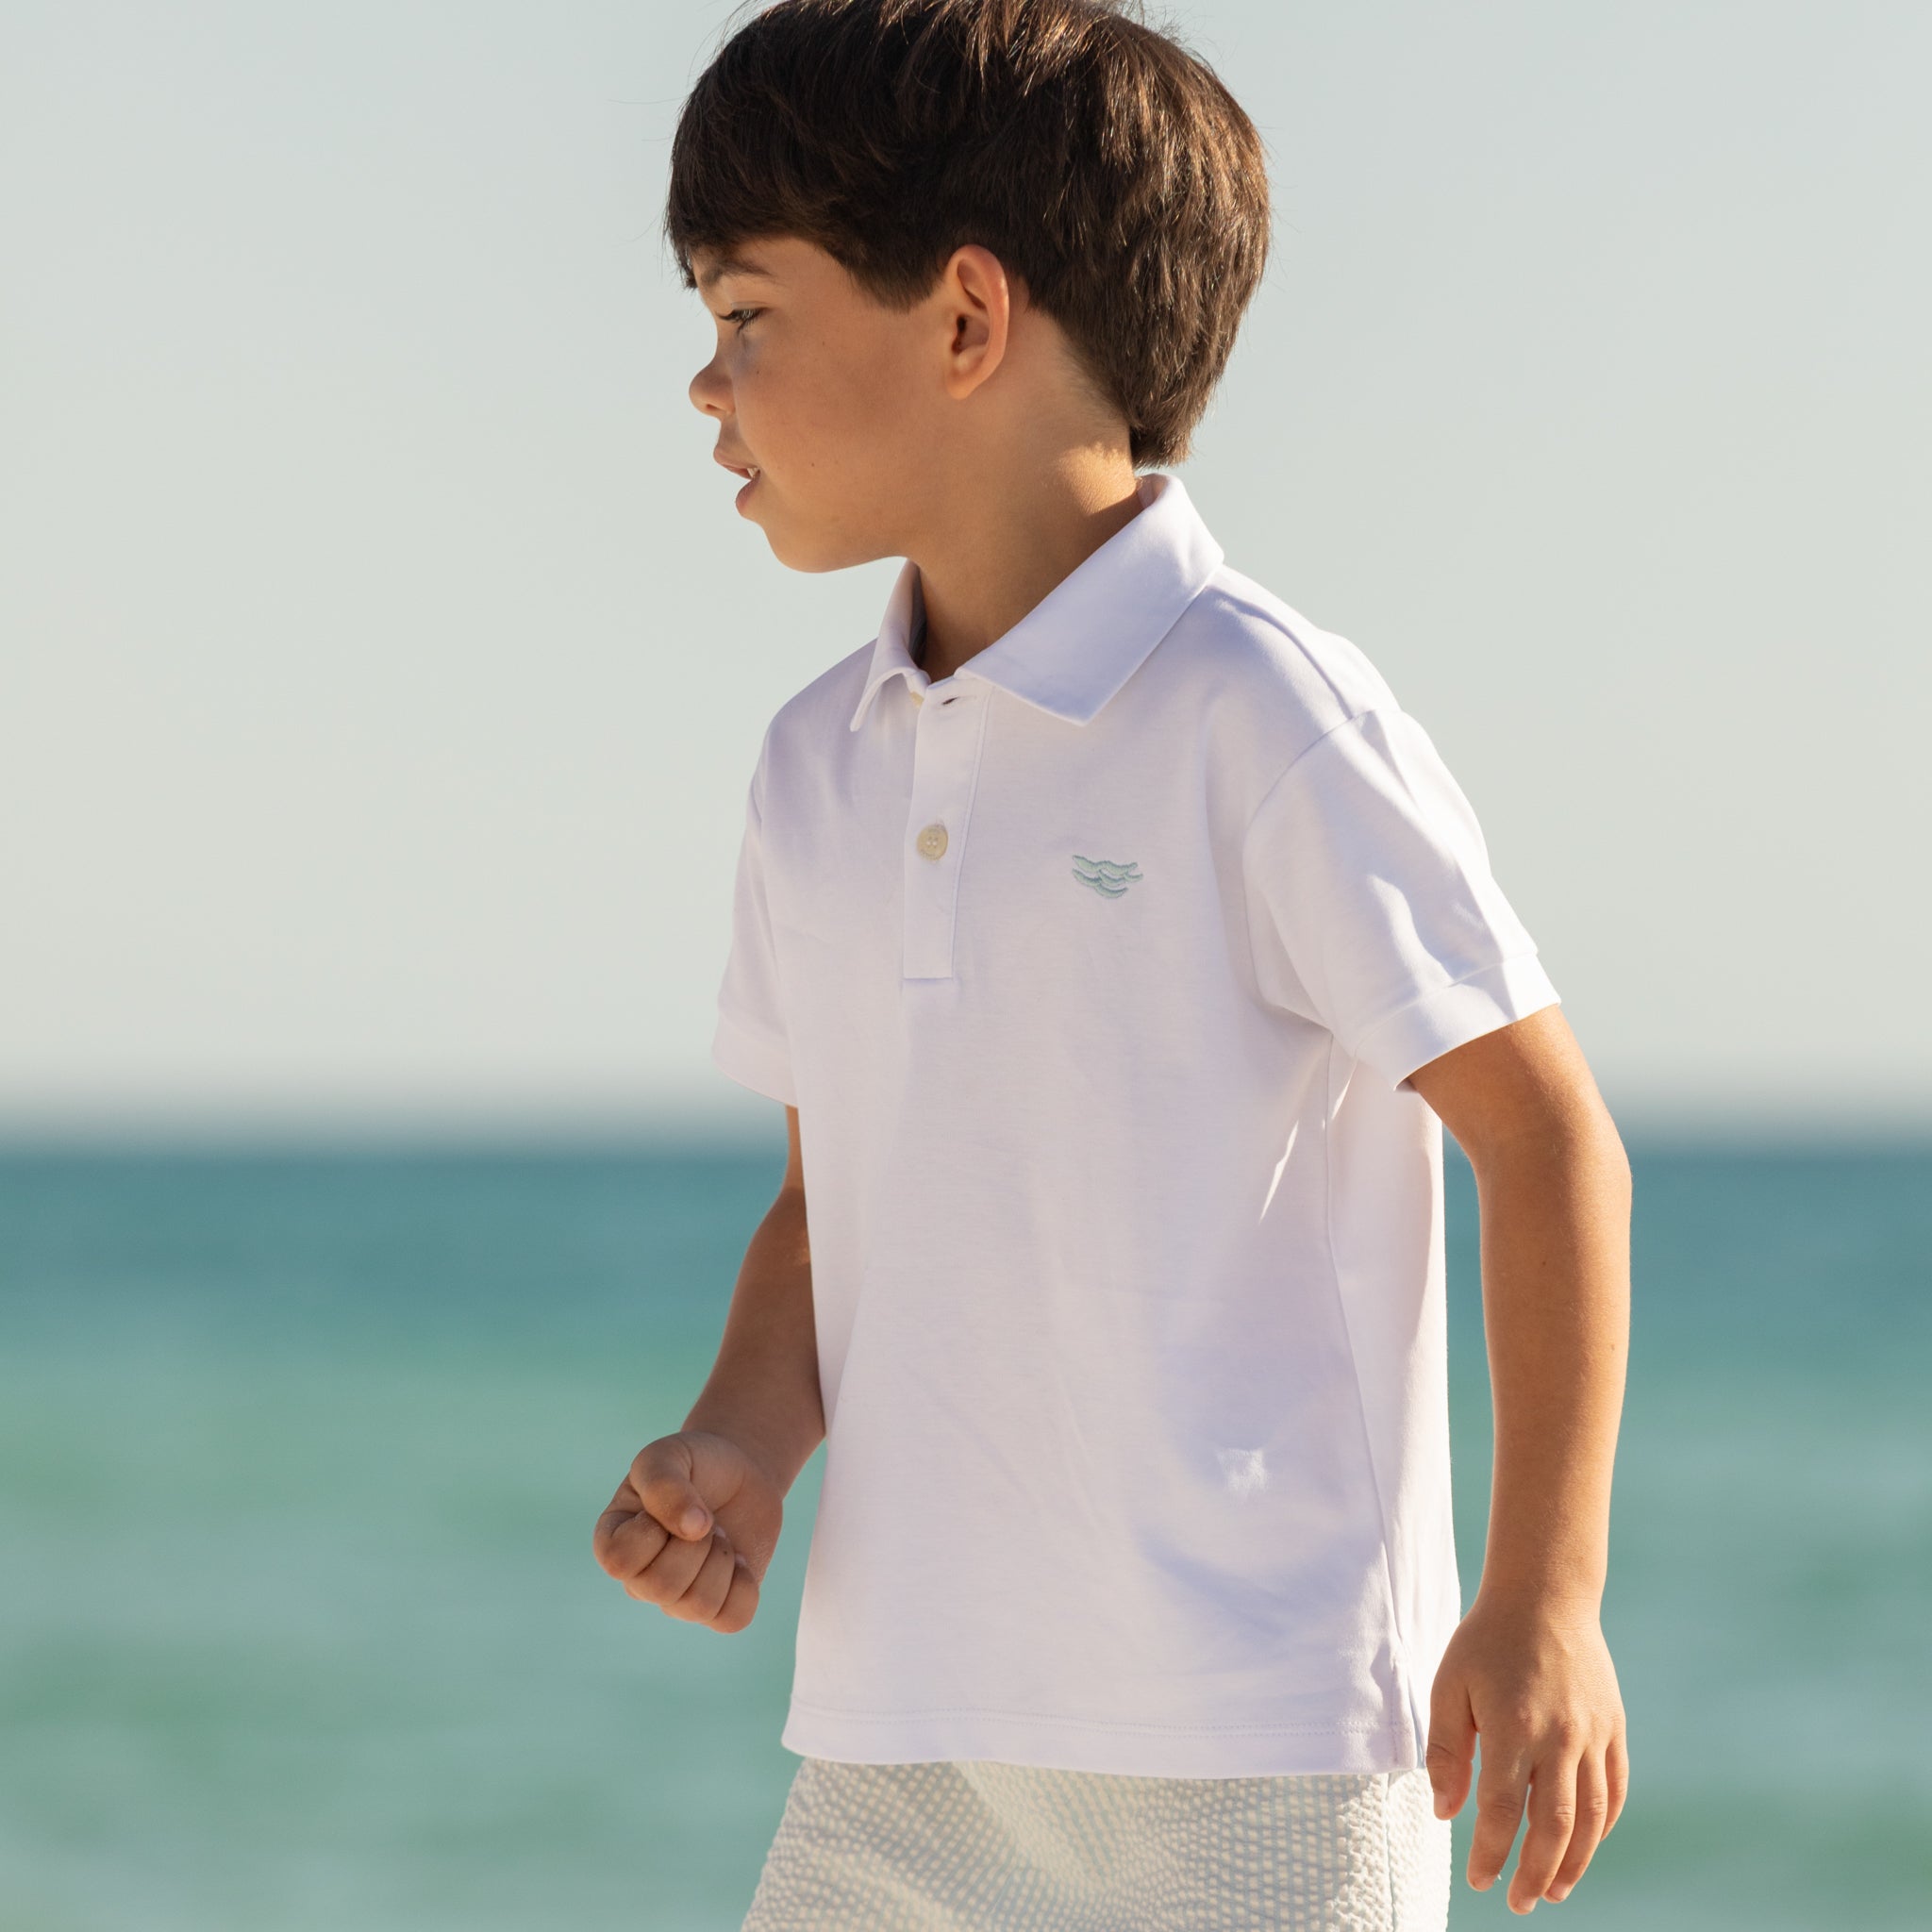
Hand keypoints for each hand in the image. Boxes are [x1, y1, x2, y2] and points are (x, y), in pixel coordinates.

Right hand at [591, 1429, 783, 1633]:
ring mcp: (677, 1598)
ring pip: (698, 1605)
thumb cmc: (695, 1464)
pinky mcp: (717, 1608)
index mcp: (614, 1540)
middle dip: (696, 1543)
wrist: (740, 1471)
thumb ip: (665, 1483)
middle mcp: (640, 1578)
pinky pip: (732, 1619)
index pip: (619, 1561)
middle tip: (705, 1519)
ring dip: (722, 1559)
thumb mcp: (670, 1454)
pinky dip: (745, 1585)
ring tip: (718, 1534)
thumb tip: (692, 1530)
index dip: (652, 1530)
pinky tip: (739, 1560)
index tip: (670, 1501)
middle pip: (661, 1587)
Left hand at [1425, 1592, 1628, 1911]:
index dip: (1491, 1853)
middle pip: (1552, 1825)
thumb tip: (1446, 1813)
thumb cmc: (1486, 1640)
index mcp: (1512, 1727)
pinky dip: (1603, 1825)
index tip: (1480, 1881)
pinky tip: (1586, 1846)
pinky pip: (1614, 1789)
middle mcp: (1559, 1736)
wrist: (1544, 1595)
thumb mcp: (1449, 1686)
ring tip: (1556, 1891)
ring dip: (1574, 1861)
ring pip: (1590, 1816)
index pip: (1501, 1810)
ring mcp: (1593, 1734)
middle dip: (1535, 1873)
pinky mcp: (1614, 1727)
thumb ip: (1446, 1752)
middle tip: (1520, 1904)